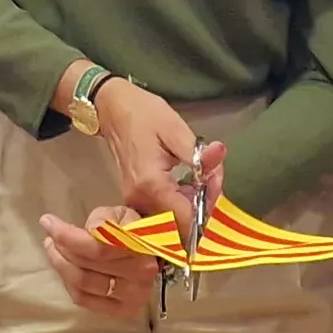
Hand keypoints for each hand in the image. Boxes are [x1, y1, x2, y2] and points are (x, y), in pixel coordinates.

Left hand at [39, 206, 161, 319]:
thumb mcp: (120, 214)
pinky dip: (68, 283)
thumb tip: (90, 229)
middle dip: (61, 249)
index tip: (48, 222)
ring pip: (82, 284)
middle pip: (86, 266)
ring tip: (53, 250)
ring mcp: (131, 297)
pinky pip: (84, 299)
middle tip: (50, 237)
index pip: (97, 248)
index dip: (67, 237)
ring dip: (60, 265)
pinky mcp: (121, 310)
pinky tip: (65, 269)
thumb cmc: (131, 229)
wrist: (150, 254)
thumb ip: (104, 219)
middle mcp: (140, 276)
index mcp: (142, 249)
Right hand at [90, 76, 205, 216]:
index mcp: (151, 185)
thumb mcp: (175, 129)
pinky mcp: (135, 200)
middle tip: (212, 176)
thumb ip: (198, 154)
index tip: (215, 181)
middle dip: (203, 205)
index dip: (209, 205)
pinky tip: (187, 183)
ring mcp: (134, 203)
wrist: (114, 109)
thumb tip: (219, 158)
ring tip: (202, 176)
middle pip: (181, 223)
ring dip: (193, 204)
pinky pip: (164, 212)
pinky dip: (181, 202)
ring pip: (173, 220)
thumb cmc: (144, 115)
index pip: (186, 217)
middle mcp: (140, 200)